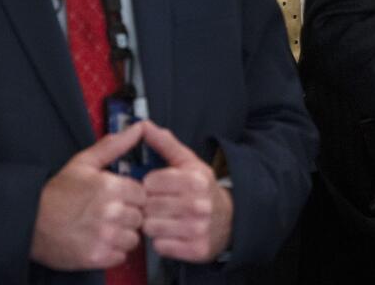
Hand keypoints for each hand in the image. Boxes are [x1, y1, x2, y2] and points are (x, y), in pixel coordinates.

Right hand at [29, 121, 147, 270]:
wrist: (29, 221)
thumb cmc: (56, 193)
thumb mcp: (83, 162)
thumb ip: (114, 145)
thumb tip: (137, 128)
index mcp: (109, 186)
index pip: (142, 194)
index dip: (132, 196)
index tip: (120, 198)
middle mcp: (110, 212)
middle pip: (139, 217)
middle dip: (128, 215)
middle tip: (109, 214)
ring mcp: (104, 236)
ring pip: (133, 238)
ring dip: (122, 235)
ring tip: (104, 228)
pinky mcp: (97, 256)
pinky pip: (120, 256)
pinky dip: (112, 251)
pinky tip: (98, 241)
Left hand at [141, 121, 232, 262]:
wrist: (230, 220)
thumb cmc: (202, 189)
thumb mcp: (189, 163)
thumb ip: (165, 144)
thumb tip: (143, 125)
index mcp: (195, 180)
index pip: (150, 182)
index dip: (150, 185)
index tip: (157, 187)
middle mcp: (198, 204)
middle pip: (148, 206)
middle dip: (149, 205)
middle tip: (159, 204)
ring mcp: (197, 229)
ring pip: (151, 227)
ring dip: (153, 224)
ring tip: (164, 218)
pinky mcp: (195, 249)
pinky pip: (160, 246)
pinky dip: (161, 241)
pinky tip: (171, 233)